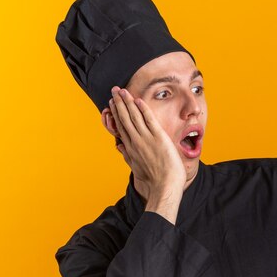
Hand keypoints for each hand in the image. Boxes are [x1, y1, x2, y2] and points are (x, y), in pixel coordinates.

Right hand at [107, 86, 185, 210]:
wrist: (164, 185)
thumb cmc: (154, 179)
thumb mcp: (136, 167)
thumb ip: (127, 155)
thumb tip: (120, 146)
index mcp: (130, 148)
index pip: (121, 126)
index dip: (116, 113)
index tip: (112, 103)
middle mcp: (136, 141)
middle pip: (125, 118)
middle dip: (119, 103)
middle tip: (114, 90)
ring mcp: (146, 138)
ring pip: (134, 116)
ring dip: (128, 102)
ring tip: (122, 90)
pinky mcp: (158, 137)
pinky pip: (149, 119)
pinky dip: (143, 109)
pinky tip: (138, 99)